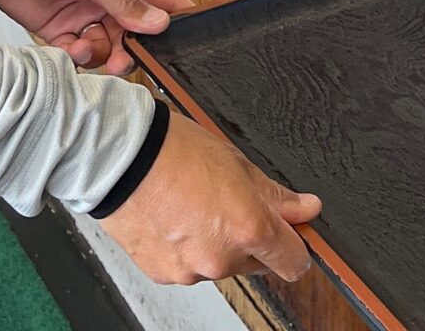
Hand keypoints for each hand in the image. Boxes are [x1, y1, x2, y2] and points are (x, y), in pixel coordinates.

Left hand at [0, 0, 194, 74]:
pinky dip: (79, 56)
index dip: (175, 19)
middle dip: (133, 49)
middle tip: (125, 58)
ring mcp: (87, 15)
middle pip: (135, 33)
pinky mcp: (63, 31)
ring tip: (89, 48)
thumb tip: (158, 21)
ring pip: (109, 47)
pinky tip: (72, 48)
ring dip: (103, 54)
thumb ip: (123, 0)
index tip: (186, 42)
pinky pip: (81, 54)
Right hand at [100, 112, 320, 283]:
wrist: (118, 157)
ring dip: (214, 244)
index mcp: (248, 228)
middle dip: (250, 239)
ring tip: (191, 206)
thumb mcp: (237, 162)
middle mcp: (222, 258)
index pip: (293, 262)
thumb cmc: (173, 150)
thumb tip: (306, 209)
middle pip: (255, 262)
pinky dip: (185, 248)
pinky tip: (173, 218)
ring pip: (218, 264)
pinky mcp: (163, 274)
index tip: (290, 235)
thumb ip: (275, 196)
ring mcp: (191, 270)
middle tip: (226, 204)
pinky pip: (187, 266)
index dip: (295, 247)